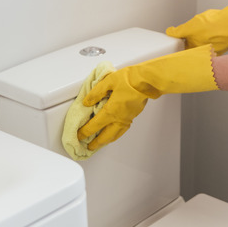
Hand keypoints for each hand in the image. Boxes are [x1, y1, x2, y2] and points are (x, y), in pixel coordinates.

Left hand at [77, 45, 218, 150]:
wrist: (148, 81)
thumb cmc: (130, 79)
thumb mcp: (108, 82)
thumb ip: (96, 93)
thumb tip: (86, 102)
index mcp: (110, 111)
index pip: (94, 126)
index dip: (85, 132)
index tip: (79, 136)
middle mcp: (119, 119)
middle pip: (105, 137)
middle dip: (96, 143)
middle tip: (89, 147)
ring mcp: (127, 119)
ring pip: (115, 135)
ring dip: (106, 141)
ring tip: (101, 143)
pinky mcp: (133, 116)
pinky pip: (122, 130)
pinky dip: (115, 135)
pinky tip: (114, 133)